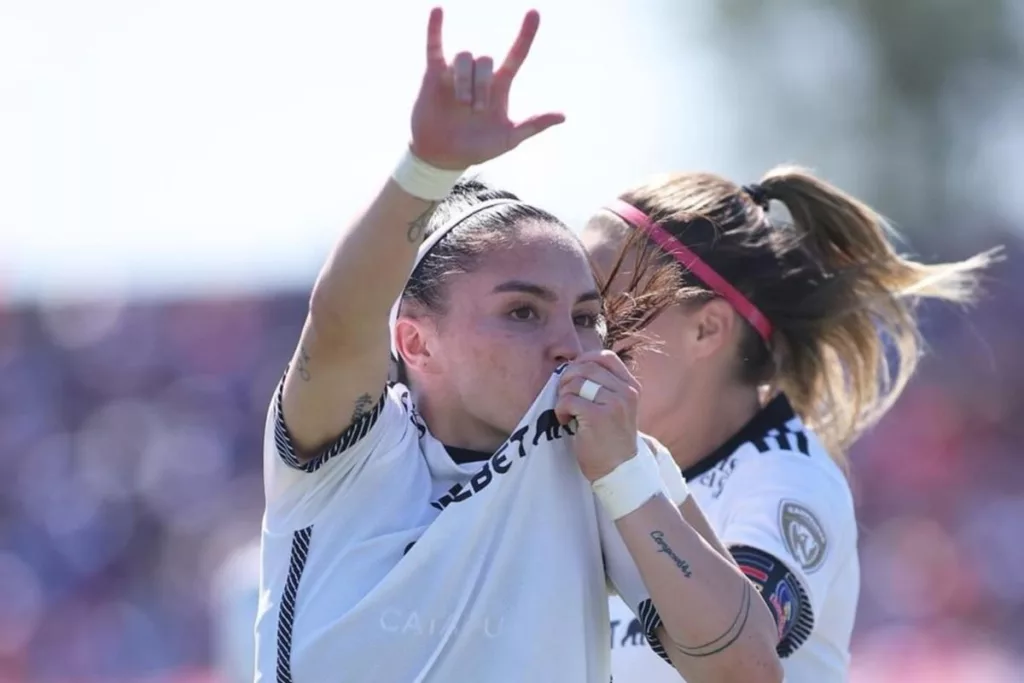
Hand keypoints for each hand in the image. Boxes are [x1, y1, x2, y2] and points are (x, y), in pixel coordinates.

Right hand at [409, 8, 564, 169]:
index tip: (534, 13)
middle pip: (486, 60)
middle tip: (476, 110)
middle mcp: (479, 75)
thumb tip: (563, 116)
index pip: (516, 54)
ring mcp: (456, 73)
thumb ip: (533, 124)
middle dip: (482, 85)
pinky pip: (434, 46)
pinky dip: (435, 28)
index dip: (525, 35)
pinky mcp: (434, 74)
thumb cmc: (477, 148)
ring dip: (465, 80)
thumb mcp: (508, 138)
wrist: (444, 157)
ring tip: (462, 103)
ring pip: (464, 57)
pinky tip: (438, 11)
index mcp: (499, 86)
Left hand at [555, 350, 641, 482]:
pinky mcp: (598, 417)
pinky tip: (565, 421)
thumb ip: (604, 386)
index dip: (584, 360)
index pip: (606, 357)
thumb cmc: (611, 439)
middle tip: (564, 395)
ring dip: (563, 395)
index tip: (573, 374)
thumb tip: (575, 366)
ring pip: (576, 382)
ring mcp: (614, 404)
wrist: (618, 470)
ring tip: (566, 410)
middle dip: (568, 378)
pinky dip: (560, 409)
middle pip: (587, 366)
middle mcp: (626, 392)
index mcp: (631, 386)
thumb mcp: (617, 407)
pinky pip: (569, 400)